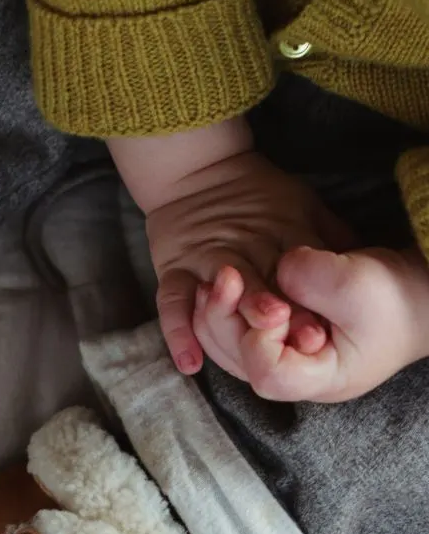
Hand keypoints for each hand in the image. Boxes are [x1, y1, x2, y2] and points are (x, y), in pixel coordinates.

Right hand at [146, 150, 351, 374]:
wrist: (195, 170)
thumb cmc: (256, 194)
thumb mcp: (304, 203)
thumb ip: (332, 235)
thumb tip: (362, 262)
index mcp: (281, 234)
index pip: (300, 265)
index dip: (311, 292)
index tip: (324, 325)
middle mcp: (245, 248)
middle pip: (261, 280)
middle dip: (276, 306)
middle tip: (294, 333)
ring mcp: (207, 259)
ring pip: (222, 288)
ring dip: (236, 310)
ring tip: (251, 335)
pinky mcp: (175, 269)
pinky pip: (172, 301)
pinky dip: (178, 331)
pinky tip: (191, 363)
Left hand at [193, 245, 428, 401]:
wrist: (416, 290)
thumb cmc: (395, 294)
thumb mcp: (356, 282)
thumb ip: (309, 278)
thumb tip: (270, 269)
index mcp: (323, 377)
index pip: (268, 375)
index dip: (257, 339)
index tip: (274, 306)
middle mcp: (297, 375)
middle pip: (239, 362)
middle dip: (224, 318)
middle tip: (225, 276)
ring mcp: (285, 358)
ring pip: (230, 349)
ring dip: (216, 313)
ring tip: (215, 278)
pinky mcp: (279, 337)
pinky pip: (237, 332)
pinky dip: (225, 310)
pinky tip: (218, 282)